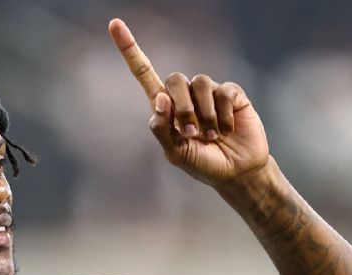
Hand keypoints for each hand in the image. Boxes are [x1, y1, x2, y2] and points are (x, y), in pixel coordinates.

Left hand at [108, 18, 269, 186]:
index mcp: (165, 107)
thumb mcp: (176, 154)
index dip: (129, 50)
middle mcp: (185, 95)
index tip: (114, 25)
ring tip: (212, 136)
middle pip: (174, 79)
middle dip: (181, 108)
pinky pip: (223, 92)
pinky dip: (223, 115)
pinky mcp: (231, 94)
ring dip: (204, 115)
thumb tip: (160, 98)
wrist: (236, 172)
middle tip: (191, 133)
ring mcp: (208, 92)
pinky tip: (227, 129)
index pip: (144, 73)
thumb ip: (162, 130)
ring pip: (199, 83)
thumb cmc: (203, 164)